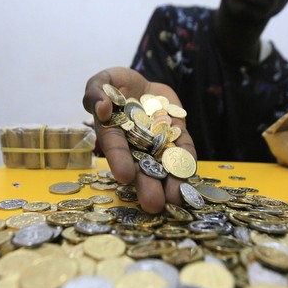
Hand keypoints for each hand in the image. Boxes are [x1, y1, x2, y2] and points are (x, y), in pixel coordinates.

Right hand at [82, 67, 195, 213]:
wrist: (143, 82)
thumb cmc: (115, 84)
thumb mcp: (102, 81)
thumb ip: (96, 92)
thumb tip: (102, 108)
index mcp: (113, 133)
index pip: (116, 148)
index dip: (119, 161)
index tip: (124, 176)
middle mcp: (135, 144)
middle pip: (141, 166)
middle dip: (148, 185)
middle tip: (153, 206)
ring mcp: (158, 142)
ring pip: (164, 165)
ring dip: (171, 183)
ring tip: (177, 201)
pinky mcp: (177, 135)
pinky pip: (184, 149)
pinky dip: (187, 161)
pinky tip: (191, 175)